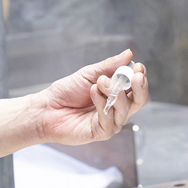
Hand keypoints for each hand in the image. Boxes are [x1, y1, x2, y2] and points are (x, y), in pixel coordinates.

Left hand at [34, 49, 149, 145]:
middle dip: (139, 87)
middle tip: (134, 76)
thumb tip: (129, 54)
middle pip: (140, 101)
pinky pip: (110, 120)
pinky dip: (102, 105)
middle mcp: (117, 109)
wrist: (47, 107)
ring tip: (99, 82)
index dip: (140, 77)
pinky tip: (93, 93)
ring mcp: (111, 122)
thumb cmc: (67, 91)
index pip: (138, 87)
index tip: (138, 67)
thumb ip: (109, 66)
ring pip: (125, 109)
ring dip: (114, 92)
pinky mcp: (101, 132)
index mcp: (118, 93)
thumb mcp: (89, 74)